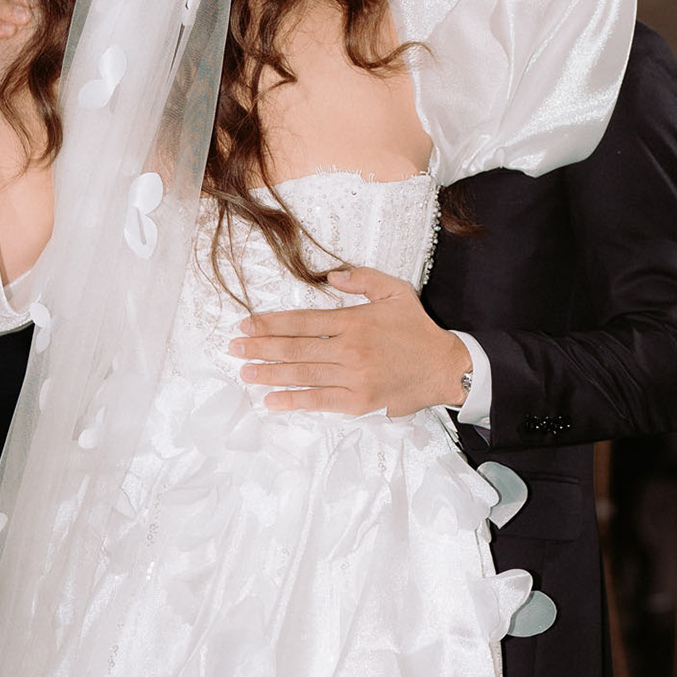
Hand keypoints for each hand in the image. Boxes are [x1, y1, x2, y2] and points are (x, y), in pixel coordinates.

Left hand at [230, 267, 473, 416]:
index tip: (247, 324)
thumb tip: (331, 275)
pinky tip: (271, 400)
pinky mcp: (357, 401)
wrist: (443, 368)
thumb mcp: (395, 291)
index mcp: (353, 321)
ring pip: (301, 374)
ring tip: (244, 371)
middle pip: (294, 348)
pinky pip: (318, 401)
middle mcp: (349, 349)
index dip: (270, 323)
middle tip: (233, 348)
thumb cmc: (416, 329)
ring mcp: (352, 377)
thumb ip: (362, 279)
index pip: (302, 321)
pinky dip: (293, 401)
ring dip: (268, 373)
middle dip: (259, 348)